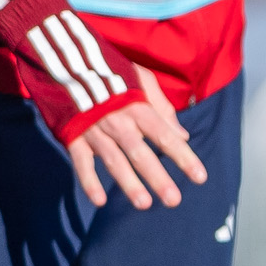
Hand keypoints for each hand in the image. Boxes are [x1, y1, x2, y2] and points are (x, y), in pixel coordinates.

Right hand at [63, 73, 207, 209]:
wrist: (66, 61)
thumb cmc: (111, 72)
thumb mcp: (140, 78)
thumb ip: (162, 107)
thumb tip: (183, 136)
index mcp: (137, 106)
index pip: (164, 135)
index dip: (183, 156)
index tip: (199, 177)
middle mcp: (118, 120)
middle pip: (140, 152)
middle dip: (157, 177)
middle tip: (173, 200)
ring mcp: (94, 130)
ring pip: (114, 160)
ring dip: (128, 183)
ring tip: (144, 204)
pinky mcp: (73, 136)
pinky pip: (81, 162)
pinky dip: (88, 182)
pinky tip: (99, 201)